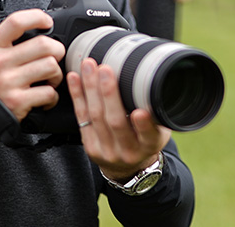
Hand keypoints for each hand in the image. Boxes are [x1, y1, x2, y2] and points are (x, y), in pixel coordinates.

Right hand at [0, 9, 64, 145]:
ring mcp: (8, 82)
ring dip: (56, 73)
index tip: (47, 22)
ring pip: (51, 66)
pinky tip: (44, 96)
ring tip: (49, 78)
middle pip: (43, 44)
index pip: (16, 22)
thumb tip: (37, 28)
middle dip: (56, 50)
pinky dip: (52, 96)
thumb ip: (7, 41)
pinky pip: (49, 92)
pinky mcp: (17, 101)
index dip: (37, 17)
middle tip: (54, 56)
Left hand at [66, 58, 170, 181]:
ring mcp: (106, 150)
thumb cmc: (145, 140)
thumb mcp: (160, 130)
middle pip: (116, 121)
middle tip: (106, 70)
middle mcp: (127, 151)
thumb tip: (156, 80)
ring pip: (96, 116)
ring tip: (89, 66)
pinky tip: (74, 78)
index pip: (148, 135)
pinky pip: (81, 118)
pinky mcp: (89, 146)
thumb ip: (157, 112)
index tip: (140, 112)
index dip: (144, 125)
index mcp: (150, 146)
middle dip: (109, 93)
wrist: (128, 167)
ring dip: (90, 88)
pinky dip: (77, 96)